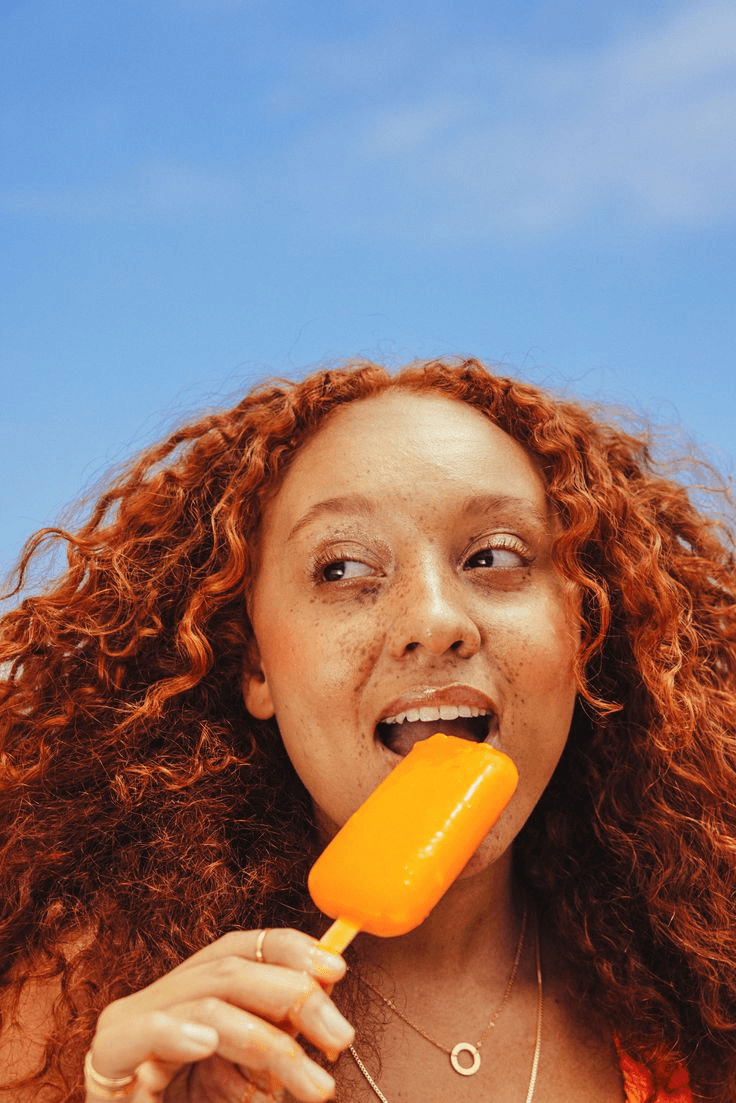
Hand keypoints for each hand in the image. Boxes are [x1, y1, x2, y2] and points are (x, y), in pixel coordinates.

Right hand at [84, 928, 353, 1102]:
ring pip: (207, 1003)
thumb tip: (326, 1004)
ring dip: (269, 1041)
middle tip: (339, 1035)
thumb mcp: (250, 1076)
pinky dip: (179, 1032)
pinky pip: (144, 1031)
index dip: (290, 949)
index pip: (240, 949)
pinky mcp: (107, 1060)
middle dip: (294, 995)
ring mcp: (129, 1028)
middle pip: (230, 969)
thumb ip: (276, 1038)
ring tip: (312, 1084)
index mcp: (191, 998)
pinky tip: (207, 1044)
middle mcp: (160, 1002)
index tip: (336, 970)